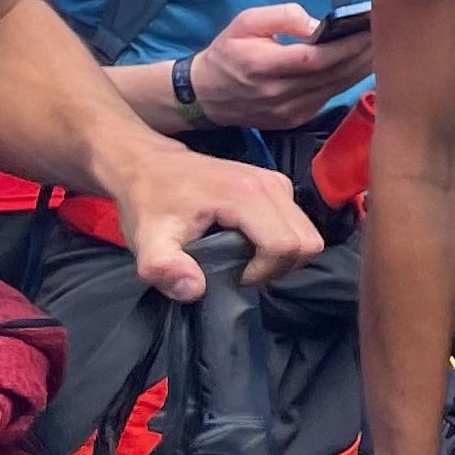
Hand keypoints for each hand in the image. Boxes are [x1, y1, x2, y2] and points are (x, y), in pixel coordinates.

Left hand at [109, 135, 325, 298]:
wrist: (148, 164)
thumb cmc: (149, 202)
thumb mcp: (147, 239)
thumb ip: (165, 267)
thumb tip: (195, 290)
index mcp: (247, 195)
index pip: (285, 246)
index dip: (262, 273)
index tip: (230, 275)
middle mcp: (272, 184)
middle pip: (307, 242)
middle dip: (278, 268)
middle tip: (240, 271)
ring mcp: (278, 182)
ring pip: (307, 234)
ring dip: (281, 256)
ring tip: (242, 258)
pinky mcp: (277, 184)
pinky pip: (298, 224)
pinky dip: (281, 242)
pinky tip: (247, 242)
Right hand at [191, 0, 373, 132]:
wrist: (207, 95)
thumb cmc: (228, 53)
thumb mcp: (245, 23)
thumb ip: (282, 17)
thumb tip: (317, 24)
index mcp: (261, 66)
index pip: (313, 58)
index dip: (345, 45)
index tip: (368, 27)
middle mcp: (276, 93)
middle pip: (331, 74)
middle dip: (361, 53)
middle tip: (384, 33)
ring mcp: (287, 111)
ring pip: (334, 88)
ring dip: (360, 68)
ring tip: (380, 46)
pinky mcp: (295, 120)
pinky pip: (329, 98)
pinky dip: (348, 81)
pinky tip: (361, 65)